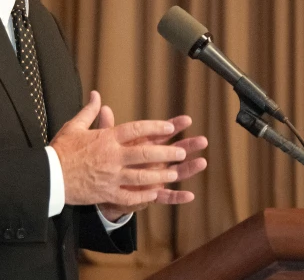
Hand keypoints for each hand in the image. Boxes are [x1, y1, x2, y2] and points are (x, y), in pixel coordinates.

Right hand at [50, 91, 205, 209]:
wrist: (49, 176)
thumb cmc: (61, 149)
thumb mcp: (74, 126)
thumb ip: (90, 111)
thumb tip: (96, 95)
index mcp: (106, 138)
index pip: (136, 129)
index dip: (155, 128)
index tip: (170, 127)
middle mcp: (112, 157)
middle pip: (144, 154)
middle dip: (166, 153)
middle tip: (181, 151)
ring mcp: (110, 177)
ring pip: (142, 177)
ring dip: (160, 175)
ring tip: (174, 173)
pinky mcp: (106, 193)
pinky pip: (129, 196)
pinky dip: (143, 196)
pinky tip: (154, 194)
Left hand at [96, 104, 207, 221]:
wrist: (100, 187)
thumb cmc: (106, 161)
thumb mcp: (106, 143)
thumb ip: (107, 127)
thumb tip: (104, 107)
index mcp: (144, 146)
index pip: (161, 133)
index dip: (174, 126)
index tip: (187, 119)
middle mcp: (153, 161)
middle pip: (173, 152)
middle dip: (188, 146)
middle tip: (202, 140)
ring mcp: (154, 178)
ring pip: (175, 173)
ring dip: (188, 169)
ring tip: (202, 162)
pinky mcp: (150, 194)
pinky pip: (165, 197)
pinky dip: (177, 197)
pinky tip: (190, 196)